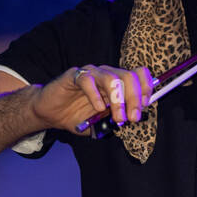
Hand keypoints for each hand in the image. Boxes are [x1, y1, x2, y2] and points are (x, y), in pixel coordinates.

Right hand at [30, 64, 152, 134]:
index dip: (145, 87)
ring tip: (118, 117)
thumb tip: (131, 121)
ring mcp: (91, 74)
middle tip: (132, 118)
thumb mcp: (101, 122)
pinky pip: (88, 81)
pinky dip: (96, 95)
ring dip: (118, 100)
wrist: (51, 113)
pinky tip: (98, 108)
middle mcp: (106, 75)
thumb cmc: (77, 116)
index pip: (138, 74)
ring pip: (112, 78)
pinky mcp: (74, 76)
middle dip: (134, 98)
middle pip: (129, 76)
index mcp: (117, 83)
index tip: (145, 106)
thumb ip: (115, 120)